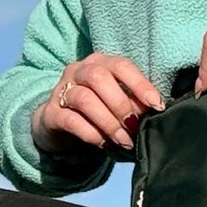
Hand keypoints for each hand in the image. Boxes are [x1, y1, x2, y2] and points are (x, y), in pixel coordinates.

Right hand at [33, 53, 163, 155]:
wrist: (59, 126)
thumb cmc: (97, 112)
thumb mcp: (116, 103)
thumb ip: (133, 103)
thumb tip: (154, 113)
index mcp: (99, 63)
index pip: (121, 65)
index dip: (140, 84)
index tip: (156, 105)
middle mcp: (78, 71)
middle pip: (99, 77)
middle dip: (121, 104)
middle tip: (134, 127)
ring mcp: (61, 90)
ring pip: (84, 98)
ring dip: (108, 122)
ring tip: (123, 140)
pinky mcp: (50, 113)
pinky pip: (71, 120)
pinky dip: (91, 133)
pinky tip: (104, 144)